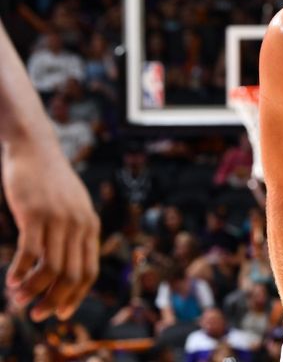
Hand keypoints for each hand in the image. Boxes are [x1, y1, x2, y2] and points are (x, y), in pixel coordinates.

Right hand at [2, 139, 99, 320]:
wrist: (35, 150)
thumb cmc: (50, 183)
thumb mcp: (72, 206)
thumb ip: (74, 231)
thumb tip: (67, 265)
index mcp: (90, 225)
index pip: (89, 271)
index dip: (76, 296)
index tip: (61, 313)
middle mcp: (79, 224)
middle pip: (71, 275)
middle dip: (54, 300)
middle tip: (36, 314)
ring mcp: (59, 218)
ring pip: (51, 268)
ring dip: (33, 290)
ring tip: (18, 299)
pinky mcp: (36, 213)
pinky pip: (30, 253)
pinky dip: (20, 273)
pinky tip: (10, 281)